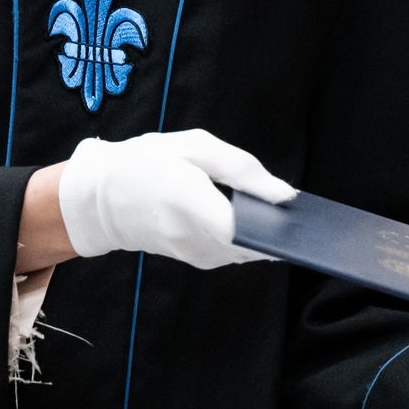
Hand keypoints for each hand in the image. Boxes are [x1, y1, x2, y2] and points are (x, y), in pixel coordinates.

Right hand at [55, 129, 295, 268]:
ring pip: (248, 250)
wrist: (100, 198)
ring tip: (288, 216)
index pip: (240, 226)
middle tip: (308, 216)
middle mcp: (190, 235)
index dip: (276, 224)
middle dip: (281, 230)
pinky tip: (262, 222)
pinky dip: (251, 239)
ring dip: (268, 235)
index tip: (303, 216)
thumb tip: (286, 195)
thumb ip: (242, 168)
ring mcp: (192, 253)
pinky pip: (235, 252)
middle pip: (252, 242)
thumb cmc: (148, 162)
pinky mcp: (196, 260)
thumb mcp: (194, 147)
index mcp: (186, 199)